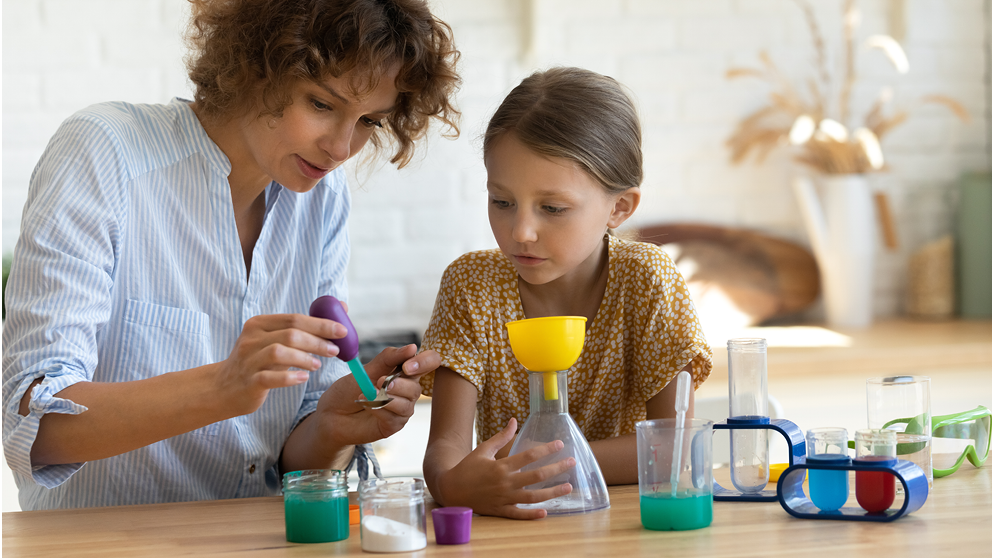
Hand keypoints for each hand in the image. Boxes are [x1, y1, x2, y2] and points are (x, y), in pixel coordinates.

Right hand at [213, 313, 345, 416]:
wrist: (222, 388)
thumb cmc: (257, 361)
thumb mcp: (272, 340)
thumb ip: (301, 328)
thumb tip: (341, 309)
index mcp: (259, 324)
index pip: (294, 318)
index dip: (320, 324)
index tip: (342, 331)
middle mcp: (251, 339)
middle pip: (290, 334)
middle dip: (317, 341)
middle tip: (335, 350)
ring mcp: (248, 360)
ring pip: (280, 352)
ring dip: (304, 358)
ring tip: (318, 364)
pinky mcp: (249, 382)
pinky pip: (271, 377)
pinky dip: (290, 377)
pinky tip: (303, 377)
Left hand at [312, 345, 440, 445]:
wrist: (331, 413)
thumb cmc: (349, 389)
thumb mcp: (368, 369)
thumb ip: (389, 358)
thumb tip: (413, 347)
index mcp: (404, 372)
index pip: (430, 362)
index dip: (425, 362)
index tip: (407, 366)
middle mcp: (407, 391)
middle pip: (416, 387)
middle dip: (398, 384)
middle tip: (379, 381)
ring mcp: (402, 409)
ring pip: (407, 403)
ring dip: (386, 397)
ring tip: (366, 393)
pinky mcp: (394, 425)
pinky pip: (394, 417)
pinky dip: (378, 409)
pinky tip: (366, 405)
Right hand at [436, 418, 575, 519]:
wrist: (450, 490)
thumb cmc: (467, 468)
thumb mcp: (483, 449)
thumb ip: (501, 437)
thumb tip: (514, 420)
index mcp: (501, 466)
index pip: (529, 456)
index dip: (546, 449)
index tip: (560, 444)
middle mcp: (505, 483)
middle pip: (536, 476)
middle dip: (556, 469)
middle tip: (572, 463)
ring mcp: (503, 498)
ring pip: (532, 497)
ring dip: (552, 493)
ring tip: (568, 487)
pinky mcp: (500, 510)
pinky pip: (518, 514)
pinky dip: (531, 515)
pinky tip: (545, 512)